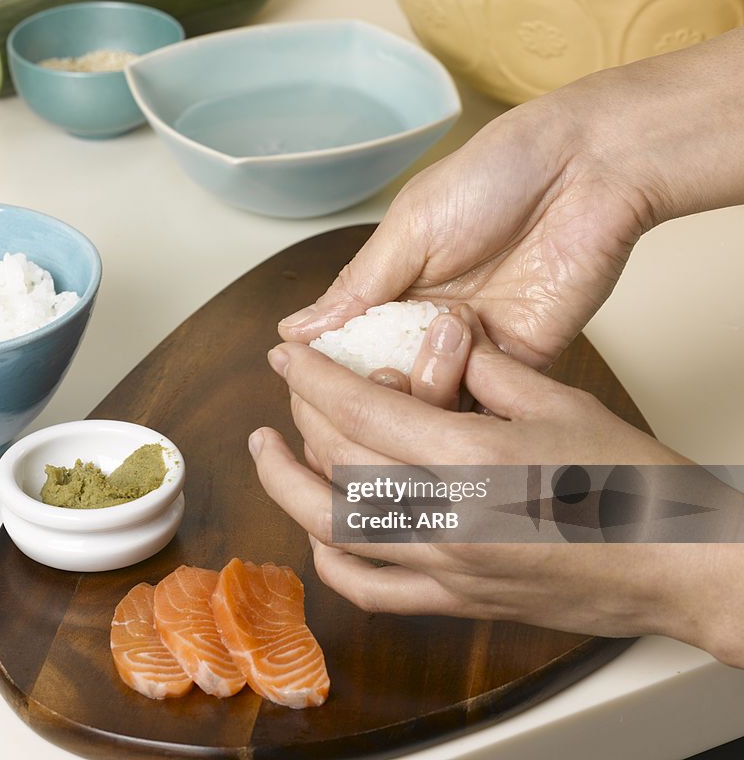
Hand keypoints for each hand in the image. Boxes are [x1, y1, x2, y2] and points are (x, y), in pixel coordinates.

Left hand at [250, 309, 743, 666]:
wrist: (675, 564)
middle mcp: (446, 514)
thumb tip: (441, 345)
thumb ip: (487, 370)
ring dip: (286, 487)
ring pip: (332, 529)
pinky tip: (318, 534)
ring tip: (268, 453)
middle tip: (289, 392)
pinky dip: (331, 560)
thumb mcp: (558, 402)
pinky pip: (370, 590)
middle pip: (337, 462)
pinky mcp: (454, 599)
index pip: (361, 408)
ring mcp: (444, 565)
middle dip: (299, 417)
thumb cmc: (632, 484)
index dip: (312, 376)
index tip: (286, 355)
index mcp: (472, 456)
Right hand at [278, 28, 743, 369]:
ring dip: (424, 384)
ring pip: (430, 403)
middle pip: (385, 385)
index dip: (328, 372)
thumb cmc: (493, 176)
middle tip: (382, 368)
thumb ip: (357, 288)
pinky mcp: (521, 360)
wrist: (586, 166)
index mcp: (392, 292)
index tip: (308, 383)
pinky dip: (468, 393)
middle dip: (375, 388)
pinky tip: (465, 360)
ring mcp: (473, 348)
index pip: (346, 350)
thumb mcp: (408, 228)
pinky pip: (484, 401)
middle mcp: (427, 327)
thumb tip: (296, 331)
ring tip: (443, 333)